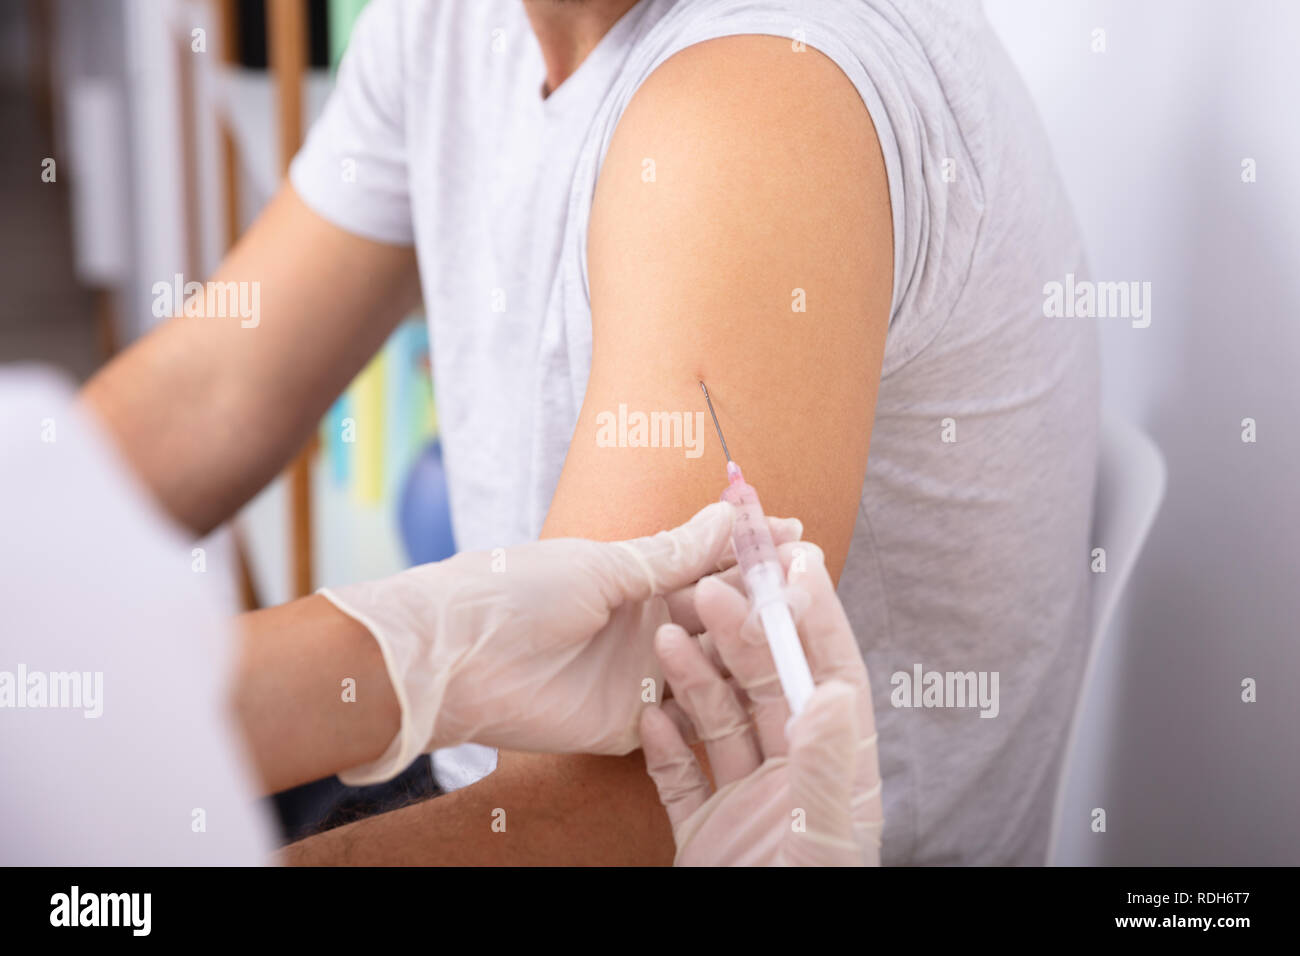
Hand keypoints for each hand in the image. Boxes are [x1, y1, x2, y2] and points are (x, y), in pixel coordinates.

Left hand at [320, 502, 800, 783]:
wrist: (459, 659)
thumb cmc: (519, 592)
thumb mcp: (604, 564)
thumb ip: (672, 553)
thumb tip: (729, 512)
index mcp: (636, 576)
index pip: (709, 561)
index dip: (752, 550)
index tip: (798, 537)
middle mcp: (645, 624)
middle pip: (719, 613)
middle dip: (764, 600)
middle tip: (810, 588)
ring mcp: (642, 675)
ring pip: (714, 663)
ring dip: (750, 650)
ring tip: (796, 635)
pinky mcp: (632, 725)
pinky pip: (688, 717)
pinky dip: (721, 704)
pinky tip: (761, 691)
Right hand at [640, 541, 882, 865]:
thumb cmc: (795, 909)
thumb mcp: (817, 847)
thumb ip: (823, 770)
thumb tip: (831, 690)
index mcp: (838, 777)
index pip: (832, 678)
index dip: (815, 620)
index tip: (795, 563)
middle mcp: (795, 781)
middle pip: (770, 689)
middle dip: (742, 636)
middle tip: (710, 591)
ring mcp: (747, 805)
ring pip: (720, 722)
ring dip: (695, 679)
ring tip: (668, 642)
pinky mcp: (705, 833)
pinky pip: (680, 774)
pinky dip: (662, 740)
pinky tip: (647, 711)